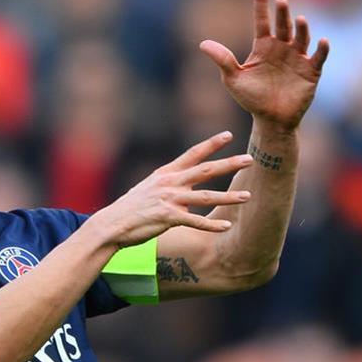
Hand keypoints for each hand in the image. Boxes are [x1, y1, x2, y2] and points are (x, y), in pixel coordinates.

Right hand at [89, 131, 252, 247]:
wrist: (111, 224)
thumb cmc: (131, 208)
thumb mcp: (149, 188)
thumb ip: (168, 183)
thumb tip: (185, 183)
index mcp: (166, 173)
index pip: (192, 154)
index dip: (211, 144)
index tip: (229, 134)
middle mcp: (169, 183)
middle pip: (205, 171)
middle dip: (229, 164)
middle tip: (249, 159)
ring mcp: (169, 200)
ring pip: (205, 196)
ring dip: (228, 196)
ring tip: (247, 195)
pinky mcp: (167, 218)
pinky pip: (195, 221)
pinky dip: (211, 225)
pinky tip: (226, 226)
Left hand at [200, 0, 328, 131]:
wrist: (271, 120)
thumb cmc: (251, 99)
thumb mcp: (233, 79)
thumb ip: (223, 60)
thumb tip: (202, 43)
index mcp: (263, 46)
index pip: (262, 19)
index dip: (261, 2)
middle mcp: (282, 48)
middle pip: (283, 25)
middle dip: (283, 14)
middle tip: (281, 2)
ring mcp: (298, 58)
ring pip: (301, 38)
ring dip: (302, 28)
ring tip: (300, 19)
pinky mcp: (311, 71)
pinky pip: (318, 57)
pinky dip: (321, 49)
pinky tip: (322, 41)